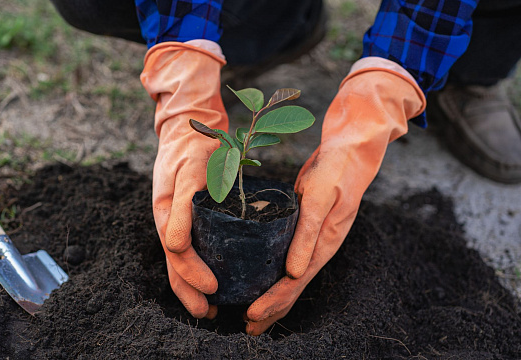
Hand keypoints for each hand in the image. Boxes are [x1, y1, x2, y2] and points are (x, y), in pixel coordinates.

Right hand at [140, 41, 227, 317]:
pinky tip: (217, 273)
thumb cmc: (190, 149)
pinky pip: (194, 245)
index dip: (192, 276)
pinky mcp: (192, 216)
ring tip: (212, 306)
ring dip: (194, 285)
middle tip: (211, 312)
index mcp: (166, 215)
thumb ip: (181, 208)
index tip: (213, 289)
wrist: (190, 128)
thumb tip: (174, 246)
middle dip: (191, 292)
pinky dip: (203, 264)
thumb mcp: (187, 173)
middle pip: (177, 265)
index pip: (178, 255)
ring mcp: (180, 220)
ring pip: (183, 260)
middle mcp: (171, 222)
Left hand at [245, 60, 425, 334]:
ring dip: (273, 298)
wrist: (351, 152)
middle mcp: (318, 248)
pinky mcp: (306, 231)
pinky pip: (289, 260)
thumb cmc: (335, 171)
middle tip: (246, 325)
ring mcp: (313, 242)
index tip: (250, 314)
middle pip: (293, 287)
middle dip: (270, 308)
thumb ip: (308, 233)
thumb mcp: (320, 197)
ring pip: (292, 278)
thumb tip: (295, 273)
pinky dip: (275, 275)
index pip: (295, 283)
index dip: (273, 301)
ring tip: (252, 315)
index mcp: (324, 244)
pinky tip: (262, 279)